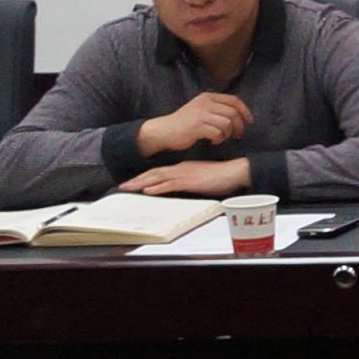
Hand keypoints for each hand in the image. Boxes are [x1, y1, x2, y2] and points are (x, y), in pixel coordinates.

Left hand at [121, 158, 251, 198]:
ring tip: (129, 188)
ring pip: (157, 178)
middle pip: (154, 173)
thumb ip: (191, 181)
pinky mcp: (190, 182)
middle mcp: (181, 169)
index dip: (145, 176)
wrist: (235, 171)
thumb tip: (183, 187)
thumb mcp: (203, 178)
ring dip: (141, 183)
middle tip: (123, 185)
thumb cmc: (223, 176)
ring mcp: (184, 174)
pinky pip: (169, 184)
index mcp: (184, 167)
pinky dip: (157, 187)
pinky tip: (148, 191)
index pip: (160, 171)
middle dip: (137, 179)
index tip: (134, 181)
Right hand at [139, 91, 254, 158]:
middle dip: (239, 126)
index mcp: (207, 97)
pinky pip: (218, 133)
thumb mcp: (200, 108)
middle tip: (236, 135)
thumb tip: (239, 114)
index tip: (249, 121)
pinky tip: (213, 141)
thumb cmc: (184, 123)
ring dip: (227, 134)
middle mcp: (205, 103)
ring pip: (227, 123)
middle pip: (233, 113)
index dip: (245, 111)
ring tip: (221, 138)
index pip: (234, 100)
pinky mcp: (197, 126)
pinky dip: (219, 139)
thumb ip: (216, 108)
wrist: (163, 131)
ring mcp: (200, 114)